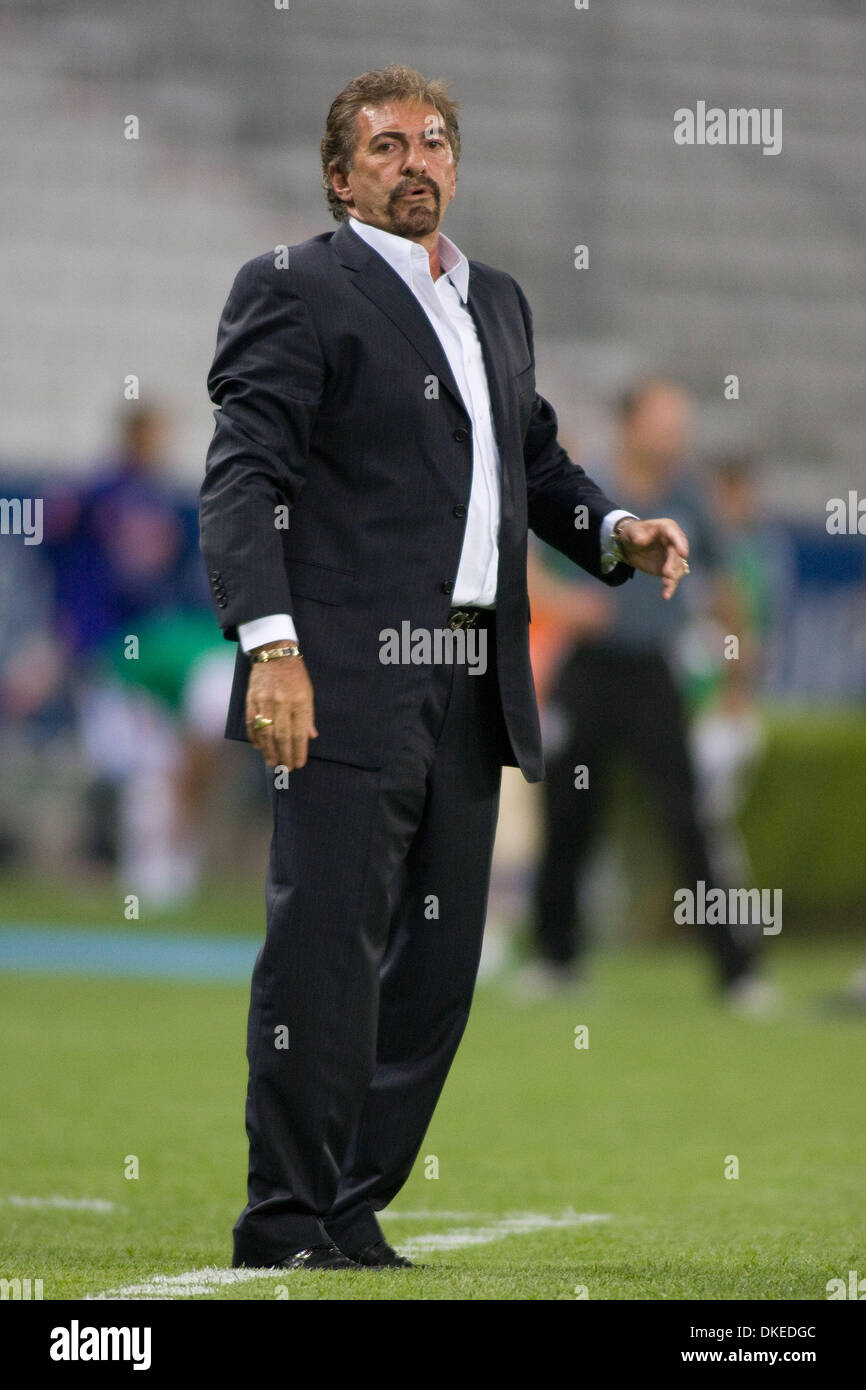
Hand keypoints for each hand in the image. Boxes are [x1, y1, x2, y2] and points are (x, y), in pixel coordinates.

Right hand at [246, 648, 317, 768]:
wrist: (274, 652)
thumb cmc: (295, 674)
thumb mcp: (308, 692)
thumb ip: (308, 716)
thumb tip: (310, 737)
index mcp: (299, 701)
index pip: (299, 733)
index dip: (298, 751)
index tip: (299, 764)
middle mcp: (281, 703)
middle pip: (281, 736)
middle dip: (284, 755)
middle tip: (286, 769)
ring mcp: (264, 701)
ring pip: (265, 732)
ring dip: (269, 750)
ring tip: (272, 762)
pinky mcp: (251, 699)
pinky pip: (251, 722)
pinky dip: (254, 736)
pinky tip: (258, 747)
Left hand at [615, 517, 690, 599]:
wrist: (629, 546)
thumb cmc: (632, 533)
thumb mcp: (631, 532)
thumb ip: (636, 535)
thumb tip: (640, 540)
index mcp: (667, 528)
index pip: (675, 535)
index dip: (680, 544)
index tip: (683, 554)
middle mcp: (674, 543)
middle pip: (677, 555)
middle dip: (674, 565)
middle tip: (667, 574)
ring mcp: (672, 557)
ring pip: (678, 569)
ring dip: (673, 578)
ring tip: (666, 586)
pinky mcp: (669, 569)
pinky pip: (672, 579)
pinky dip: (670, 587)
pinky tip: (666, 595)